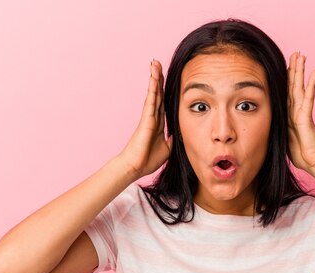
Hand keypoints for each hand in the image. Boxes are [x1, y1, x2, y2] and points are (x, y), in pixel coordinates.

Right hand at [118, 59, 172, 179]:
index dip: (163, 89)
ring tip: (154, 63)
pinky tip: (154, 78)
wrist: (136, 167)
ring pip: (153, 93)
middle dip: (158, 78)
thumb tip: (178, 134)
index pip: (162, 101)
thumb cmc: (148, 160)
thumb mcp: (168, 148)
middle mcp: (153, 117)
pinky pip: (151, 100)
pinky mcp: (146, 119)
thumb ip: (172, 139)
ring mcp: (149, 117)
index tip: (164, 77)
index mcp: (158, 122)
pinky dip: (153, 88)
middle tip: (158, 63)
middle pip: (157, 93)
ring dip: (154, 78)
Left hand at [287, 52, 314, 173]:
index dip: (287, 78)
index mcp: (290, 114)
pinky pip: (308, 98)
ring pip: (300, 87)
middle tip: (296, 52)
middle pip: (294, 85)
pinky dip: (311, 85)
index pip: (287, 91)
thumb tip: (268, 126)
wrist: (314, 162)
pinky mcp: (306, 117)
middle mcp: (296, 110)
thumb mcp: (284, 138)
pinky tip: (314, 73)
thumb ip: (279, 129)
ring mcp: (302, 112)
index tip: (286, 64)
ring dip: (300, 71)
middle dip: (294, 68)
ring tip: (302, 55)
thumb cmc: (302, 154)